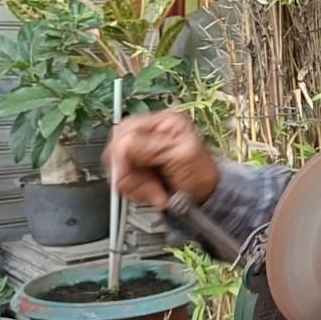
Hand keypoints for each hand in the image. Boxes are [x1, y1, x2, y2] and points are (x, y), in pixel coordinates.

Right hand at [101, 109, 217, 209]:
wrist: (205, 198)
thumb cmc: (202, 176)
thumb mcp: (182, 156)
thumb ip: (152, 147)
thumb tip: (124, 145)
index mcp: (162, 121)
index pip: (126, 131)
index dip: (124, 155)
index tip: (131, 173)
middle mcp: (149, 132)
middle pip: (116, 149)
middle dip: (131, 173)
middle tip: (151, 184)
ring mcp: (140, 150)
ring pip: (115, 167)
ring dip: (135, 184)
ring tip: (156, 189)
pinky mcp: (136, 167)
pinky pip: (120, 179)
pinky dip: (135, 190)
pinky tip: (152, 191)